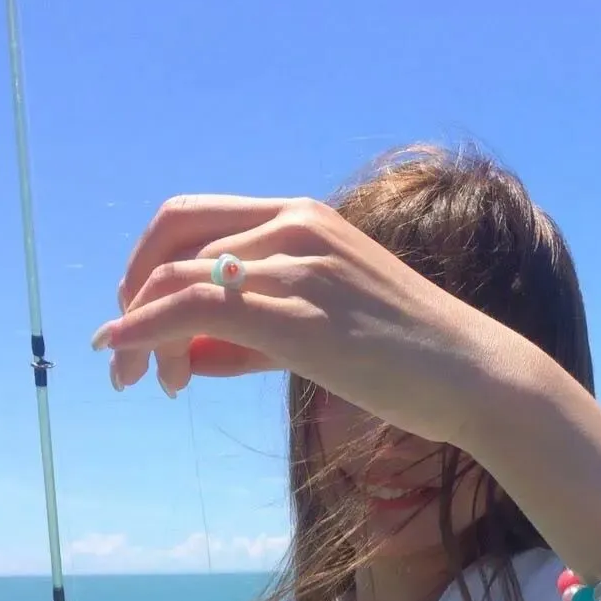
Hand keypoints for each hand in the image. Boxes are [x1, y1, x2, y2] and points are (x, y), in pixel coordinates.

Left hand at [93, 195, 521, 449]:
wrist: (475, 377)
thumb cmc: (412, 362)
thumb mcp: (329, 332)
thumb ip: (257, 336)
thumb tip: (192, 357)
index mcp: (306, 219)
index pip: (199, 221)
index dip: (153, 266)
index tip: (145, 322)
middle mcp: (295, 227)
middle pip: (173, 234)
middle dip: (132, 288)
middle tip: (124, 349)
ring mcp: (296, 266)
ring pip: (177, 277)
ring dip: (138, 328)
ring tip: (138, 380)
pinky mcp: (296, 315)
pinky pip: (192, 310)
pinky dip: (144, 332)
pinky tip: (126, 360)